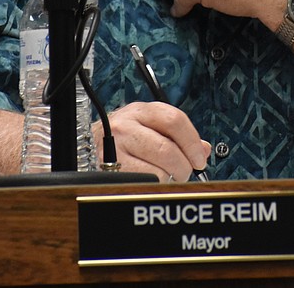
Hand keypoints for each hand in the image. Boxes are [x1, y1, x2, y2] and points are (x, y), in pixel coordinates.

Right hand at [93, 102, 210, 181]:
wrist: (89, 143)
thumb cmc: (126, 136)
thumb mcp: (151, 126)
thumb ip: (178, 136)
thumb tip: (204, 149)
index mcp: (143, 110)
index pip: (175, 120)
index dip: (192, 142)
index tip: (199, 158)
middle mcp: (127, 124)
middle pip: (167, 148)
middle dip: (183, 165)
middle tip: (185, 172)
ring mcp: (116, 146)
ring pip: (157, 167)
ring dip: (170, 177)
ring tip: (167, 176)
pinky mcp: (109, 167)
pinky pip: (143, 180)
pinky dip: (154, 183)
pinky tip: (152, 180)